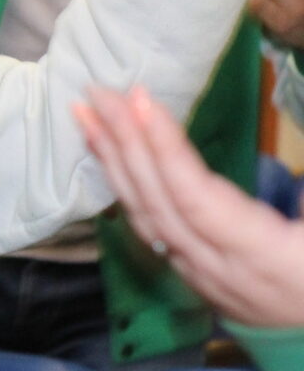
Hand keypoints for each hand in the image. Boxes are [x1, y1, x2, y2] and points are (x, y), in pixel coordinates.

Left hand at [74, 85, 303, 327]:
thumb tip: (293, 155)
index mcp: (267, 258)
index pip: (197, 199)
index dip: (166, 150)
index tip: (142, 101)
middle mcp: (222, 270)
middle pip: (159, 203)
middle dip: (125, 143)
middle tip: (98, 92)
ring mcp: (204, 278)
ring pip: (146, 217)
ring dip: (113, 162)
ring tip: (87, 115)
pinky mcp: (196, 277)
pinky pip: (149, 230)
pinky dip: (124, 187)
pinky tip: (110, 158)